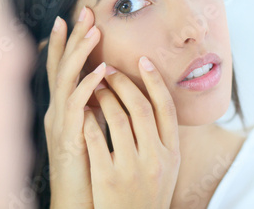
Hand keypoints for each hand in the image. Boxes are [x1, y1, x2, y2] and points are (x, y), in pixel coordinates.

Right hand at [44, 6, 104, 208]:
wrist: (75, 198)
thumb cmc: (85, 164)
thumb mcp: (88, 129)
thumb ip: (91, 106)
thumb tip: (103, 85)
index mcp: (62, 106)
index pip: (61, 66)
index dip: (65, 41)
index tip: (72, 17)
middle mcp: (56, 109)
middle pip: (60, 66)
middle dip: (71, 37)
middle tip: (83, 11)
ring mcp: (59, 122)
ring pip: (65, 80)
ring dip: (79, 55)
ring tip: (93, 32)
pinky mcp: (68, 137)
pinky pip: (76, 107)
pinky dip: (87, 87)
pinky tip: (100, 72)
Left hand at [84, 55, 180, 208]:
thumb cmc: (146, 194)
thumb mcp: (164, 168)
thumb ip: (161, 138)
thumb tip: (153, 102)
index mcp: (172, 154)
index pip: (167, 108)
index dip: (155, 81)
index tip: (142, 59)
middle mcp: (156, 159)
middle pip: (140, 108)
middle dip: (122, 83)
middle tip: (108, 70)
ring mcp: (132, 169)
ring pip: (117, 118)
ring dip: (103, 97)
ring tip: (95, 87)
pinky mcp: (108, 177)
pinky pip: (95, 138)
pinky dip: (87, 119)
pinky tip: (82, 110)